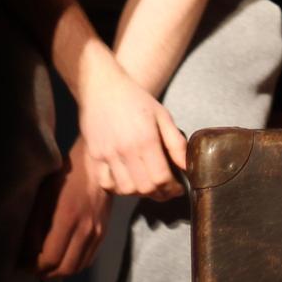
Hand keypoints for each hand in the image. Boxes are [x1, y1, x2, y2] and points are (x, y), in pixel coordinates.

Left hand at [21, 137, 109, 277]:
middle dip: (45, 272)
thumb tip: (27, 251)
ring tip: (47, 265)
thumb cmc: (66, 176)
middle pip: (64, 269)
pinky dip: (74, 265)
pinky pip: (88, 259)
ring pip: (77, 267)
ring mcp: (96, 233)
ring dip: (60, 271)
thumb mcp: (45, 196)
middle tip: (32, 267)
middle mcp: (85, 230)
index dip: (33, 266)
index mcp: (67, 218)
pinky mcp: (103, 233)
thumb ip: (35, 225)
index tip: (22, 263)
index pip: (50, 258)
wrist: (98, 165)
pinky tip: (64, 257)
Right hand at [76, 44, 187, 199]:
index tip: (178, 187)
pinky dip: (119, 188)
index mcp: (145, 139)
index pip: (161, 178)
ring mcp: (107, 155)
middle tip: (167, 190)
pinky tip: (128, 180)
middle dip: (160, 194)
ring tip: (149, 185)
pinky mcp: (94, 156)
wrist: (103, 87)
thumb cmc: (135, 99)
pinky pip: (106, 184)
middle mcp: (125, 150)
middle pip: (144, 188)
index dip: (172, 188)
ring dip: (140, 193)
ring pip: (126, 190)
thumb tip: (187, 166)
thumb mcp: (162, 115)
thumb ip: (176, 143)